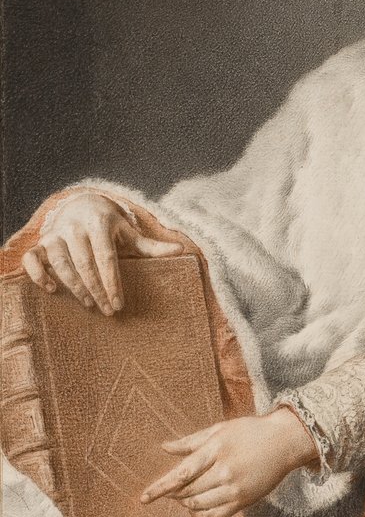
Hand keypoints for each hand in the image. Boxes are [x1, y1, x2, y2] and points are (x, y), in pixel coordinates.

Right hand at [22, 192, 181, 314]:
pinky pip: (32, 259)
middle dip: (96, 289)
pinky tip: (51, 290)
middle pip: (84, 263)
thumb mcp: (129, 233)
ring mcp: (55, 234)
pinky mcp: (40, 243)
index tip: (119, 304)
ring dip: (73, 286)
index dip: (113, 282)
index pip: (106, 257)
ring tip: (88, 304)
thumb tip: (181, 249)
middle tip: (107, 311)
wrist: (81, 205)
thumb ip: (151, 245)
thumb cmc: (110, 226)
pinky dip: (37, 274)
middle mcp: (75, 227)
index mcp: (100, 223)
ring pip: (60, 263)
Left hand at [140, 407, 319, 516]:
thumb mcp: (220, 429)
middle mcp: (226, 470)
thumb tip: (164, 448)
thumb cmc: (250, 431)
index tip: (144, 498)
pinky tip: (196, 509)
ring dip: (186, 503)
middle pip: (188, 491)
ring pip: (199, 505)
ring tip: (185, 495)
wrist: (285, 442)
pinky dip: (200, 516)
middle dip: (174, 493)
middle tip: (170, 489)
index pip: (182, 473)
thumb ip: (191, 441)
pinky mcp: (244, 501)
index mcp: (217, 449)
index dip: (161, 487)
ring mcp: (236, 488)